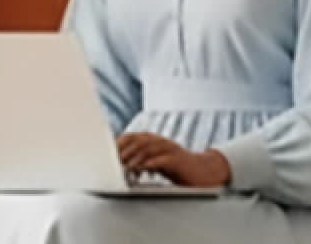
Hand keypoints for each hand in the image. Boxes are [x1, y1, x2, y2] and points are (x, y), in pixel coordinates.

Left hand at [115, 133, 229, 189]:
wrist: (203, 172)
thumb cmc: (177, 168)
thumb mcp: (156, 162)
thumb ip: (141, 160)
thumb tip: (121, 164)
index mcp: (154, 141)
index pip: (133, 137)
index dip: (119, 143)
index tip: (107, 153)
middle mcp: (161, 141)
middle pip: (139, 140)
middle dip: (125, 150)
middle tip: (113, 160)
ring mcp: (171, 149)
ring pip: (149, 148)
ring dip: (136, 157)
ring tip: (125, 166)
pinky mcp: (179, 160)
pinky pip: (164, 159)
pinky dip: (152, 163)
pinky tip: (143, 169)